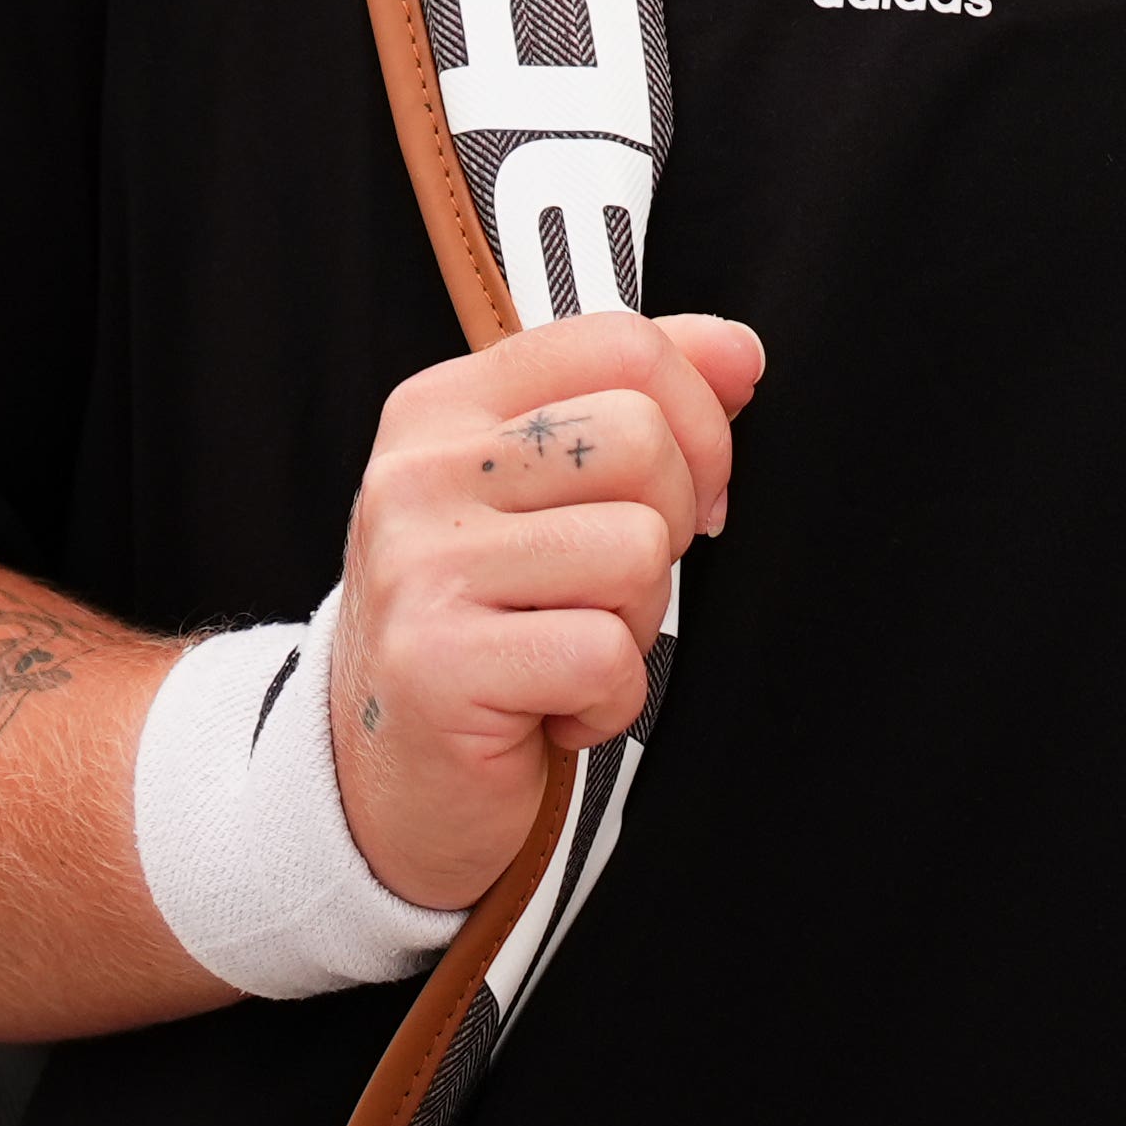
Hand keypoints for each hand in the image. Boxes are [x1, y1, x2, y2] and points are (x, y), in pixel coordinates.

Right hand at [330, 309, 764, 911]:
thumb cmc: (491, 626)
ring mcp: (417, 564)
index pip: (622, 345)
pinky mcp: (434, 663)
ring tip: (567, 648)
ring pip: (635, 549)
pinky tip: (551, 710)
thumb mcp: (550, 493)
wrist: (386, 781)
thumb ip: (640, 403)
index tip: (689, 491)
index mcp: (443, 406)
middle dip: (668, 528)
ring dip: (634, 623)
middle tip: (607, 592)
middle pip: (639, 440)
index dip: (698, 421)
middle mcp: (418, 471)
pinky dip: (608, 701)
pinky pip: (606, 655)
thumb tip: (739, 353)